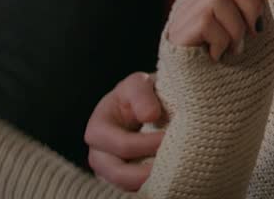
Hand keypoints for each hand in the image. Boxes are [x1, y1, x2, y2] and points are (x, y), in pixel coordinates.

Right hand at [86, 71, 163, 190]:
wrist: (149, 105)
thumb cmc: (141, 94)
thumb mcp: (139, 84)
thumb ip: (141, 95)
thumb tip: (149, 115)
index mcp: (99, 128)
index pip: (120, 144)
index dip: (145, 144)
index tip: (168, 136)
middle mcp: (99, 153)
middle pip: (116, 172)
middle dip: (144, 171)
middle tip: (174, 163)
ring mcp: (110, 169)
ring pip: (125, 185)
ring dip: (149, 181)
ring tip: (173, 172)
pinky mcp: (125, 178)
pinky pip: (136, 188)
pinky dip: (152, 184)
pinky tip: (170, 176)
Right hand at [166, 0, 271, 60]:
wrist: (206, 98)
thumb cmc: (233, 62)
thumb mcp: (246, 27)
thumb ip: (251, 6)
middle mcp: (191, 1)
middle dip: (250, 1)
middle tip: (256, 30)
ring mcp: (182, 17)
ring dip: (237, 26)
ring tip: (237, 47)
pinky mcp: (178, 34)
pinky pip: (207, 21)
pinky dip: (223, 40)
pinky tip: (220, 55)